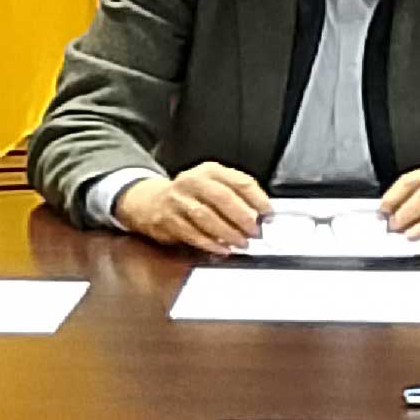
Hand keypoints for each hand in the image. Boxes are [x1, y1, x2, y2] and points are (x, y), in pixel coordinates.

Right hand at [114, 163, 268, 253]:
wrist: (150, 200)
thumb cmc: (190, 195)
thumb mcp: (212, 184)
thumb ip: (235, 195)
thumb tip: (260, 215)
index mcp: (210, 170)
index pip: (240, 181)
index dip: (258, 199)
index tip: (269, 214)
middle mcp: (193, 181)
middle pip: (223, 199)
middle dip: (243, 218)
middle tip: (255, 231)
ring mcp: (178, 200)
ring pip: (207, 217)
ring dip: (228, 233)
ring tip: (241, 243)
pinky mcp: (168, 220)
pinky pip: (192, 234)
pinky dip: (210, 243)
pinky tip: (222, 249)